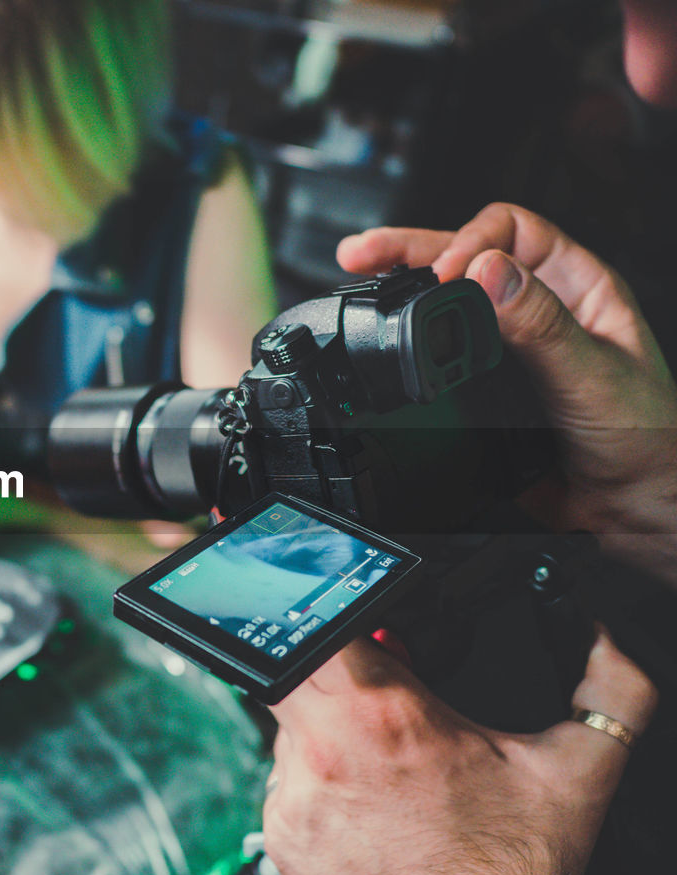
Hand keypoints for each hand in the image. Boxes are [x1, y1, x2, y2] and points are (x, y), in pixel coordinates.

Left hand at [262, 628, 656, 874]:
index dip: (342, 618)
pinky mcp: (279, 828)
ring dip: (329, 727)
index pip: (326, 628)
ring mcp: (294, 790)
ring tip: (387, 765)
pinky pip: (288, 776)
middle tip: (381, 698)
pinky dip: (320, 777)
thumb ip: (607, 689)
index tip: (369, 633)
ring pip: (293, 723)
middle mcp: (325, 747)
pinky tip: (368, 804)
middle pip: (296, 667)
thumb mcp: (580, 770)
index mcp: (387, 715)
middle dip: (333, 671)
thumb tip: (599, 637)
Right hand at [336, 203, 676, 574]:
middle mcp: (539, 308)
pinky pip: (437, 354)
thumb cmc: (646, 439)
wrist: (631, 511)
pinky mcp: (482, 387)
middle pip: (464, 257)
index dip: (470, 242)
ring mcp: (507, 349)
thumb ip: (542, 326)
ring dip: (401, 287)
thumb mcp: (595, 376)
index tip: (443, 276)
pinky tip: (384, 334)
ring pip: (445, 301)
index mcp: (578, 286)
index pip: (513, 231)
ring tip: (360, 278)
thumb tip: (489, 271)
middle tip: (363, 253)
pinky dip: (406, 341)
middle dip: (408, 250)